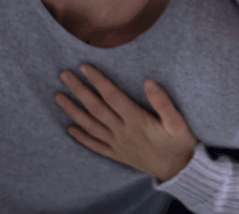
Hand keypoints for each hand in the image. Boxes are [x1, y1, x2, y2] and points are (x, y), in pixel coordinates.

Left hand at [55, 64, 197, 181]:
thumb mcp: (177, 121)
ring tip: (58, 97)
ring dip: (73, 110)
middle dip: (79, 90)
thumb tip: (148, 82)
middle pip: (96, 108)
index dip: (97, 80)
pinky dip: (81, 137)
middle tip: (64, 75)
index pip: (112, 96)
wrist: (179, 171)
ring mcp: (118, 144)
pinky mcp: (117, 154)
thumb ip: (163, 102)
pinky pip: (95, 145)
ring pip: (90, 125)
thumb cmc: (179, 143)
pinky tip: (70, 129)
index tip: (84, 67)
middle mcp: (123, 132)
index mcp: (136, 120)